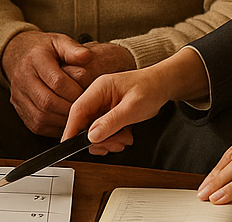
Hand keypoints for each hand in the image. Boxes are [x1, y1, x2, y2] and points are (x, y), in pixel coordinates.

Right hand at [1, 31, 93, 136]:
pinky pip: (37, 124)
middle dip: (69, 108)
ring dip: (62, 119)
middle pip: (48, 101)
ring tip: (77, 115)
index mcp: (34, 60)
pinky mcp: (19, 109)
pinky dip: (54, 126)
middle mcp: (22, 78)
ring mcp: (18, 96)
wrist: (18, 54)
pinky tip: (65, 120)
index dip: (74, 91)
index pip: (56, 81)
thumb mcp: (59, 41)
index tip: (87, 93)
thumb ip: (74, 49)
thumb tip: (86, 56)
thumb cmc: (44, 50)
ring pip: (41, 116)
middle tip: (84, 108)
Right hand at [63, 47, 211, 155]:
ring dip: (108, 140)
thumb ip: (111, 122)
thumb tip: (92, 136)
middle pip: (84, 124)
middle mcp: (97, 96)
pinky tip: (124, 136)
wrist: (163, 85)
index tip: (68, 145)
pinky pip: (102, 130)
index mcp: (99, 88)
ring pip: (93, 130)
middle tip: (115, 143)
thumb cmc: (150, 88)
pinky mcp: (107, 113)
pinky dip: (112, 138)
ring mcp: (101, 105)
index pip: (77, 110)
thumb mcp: (132, 108)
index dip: (71, 129)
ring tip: (124, 138)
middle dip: (98, 139)